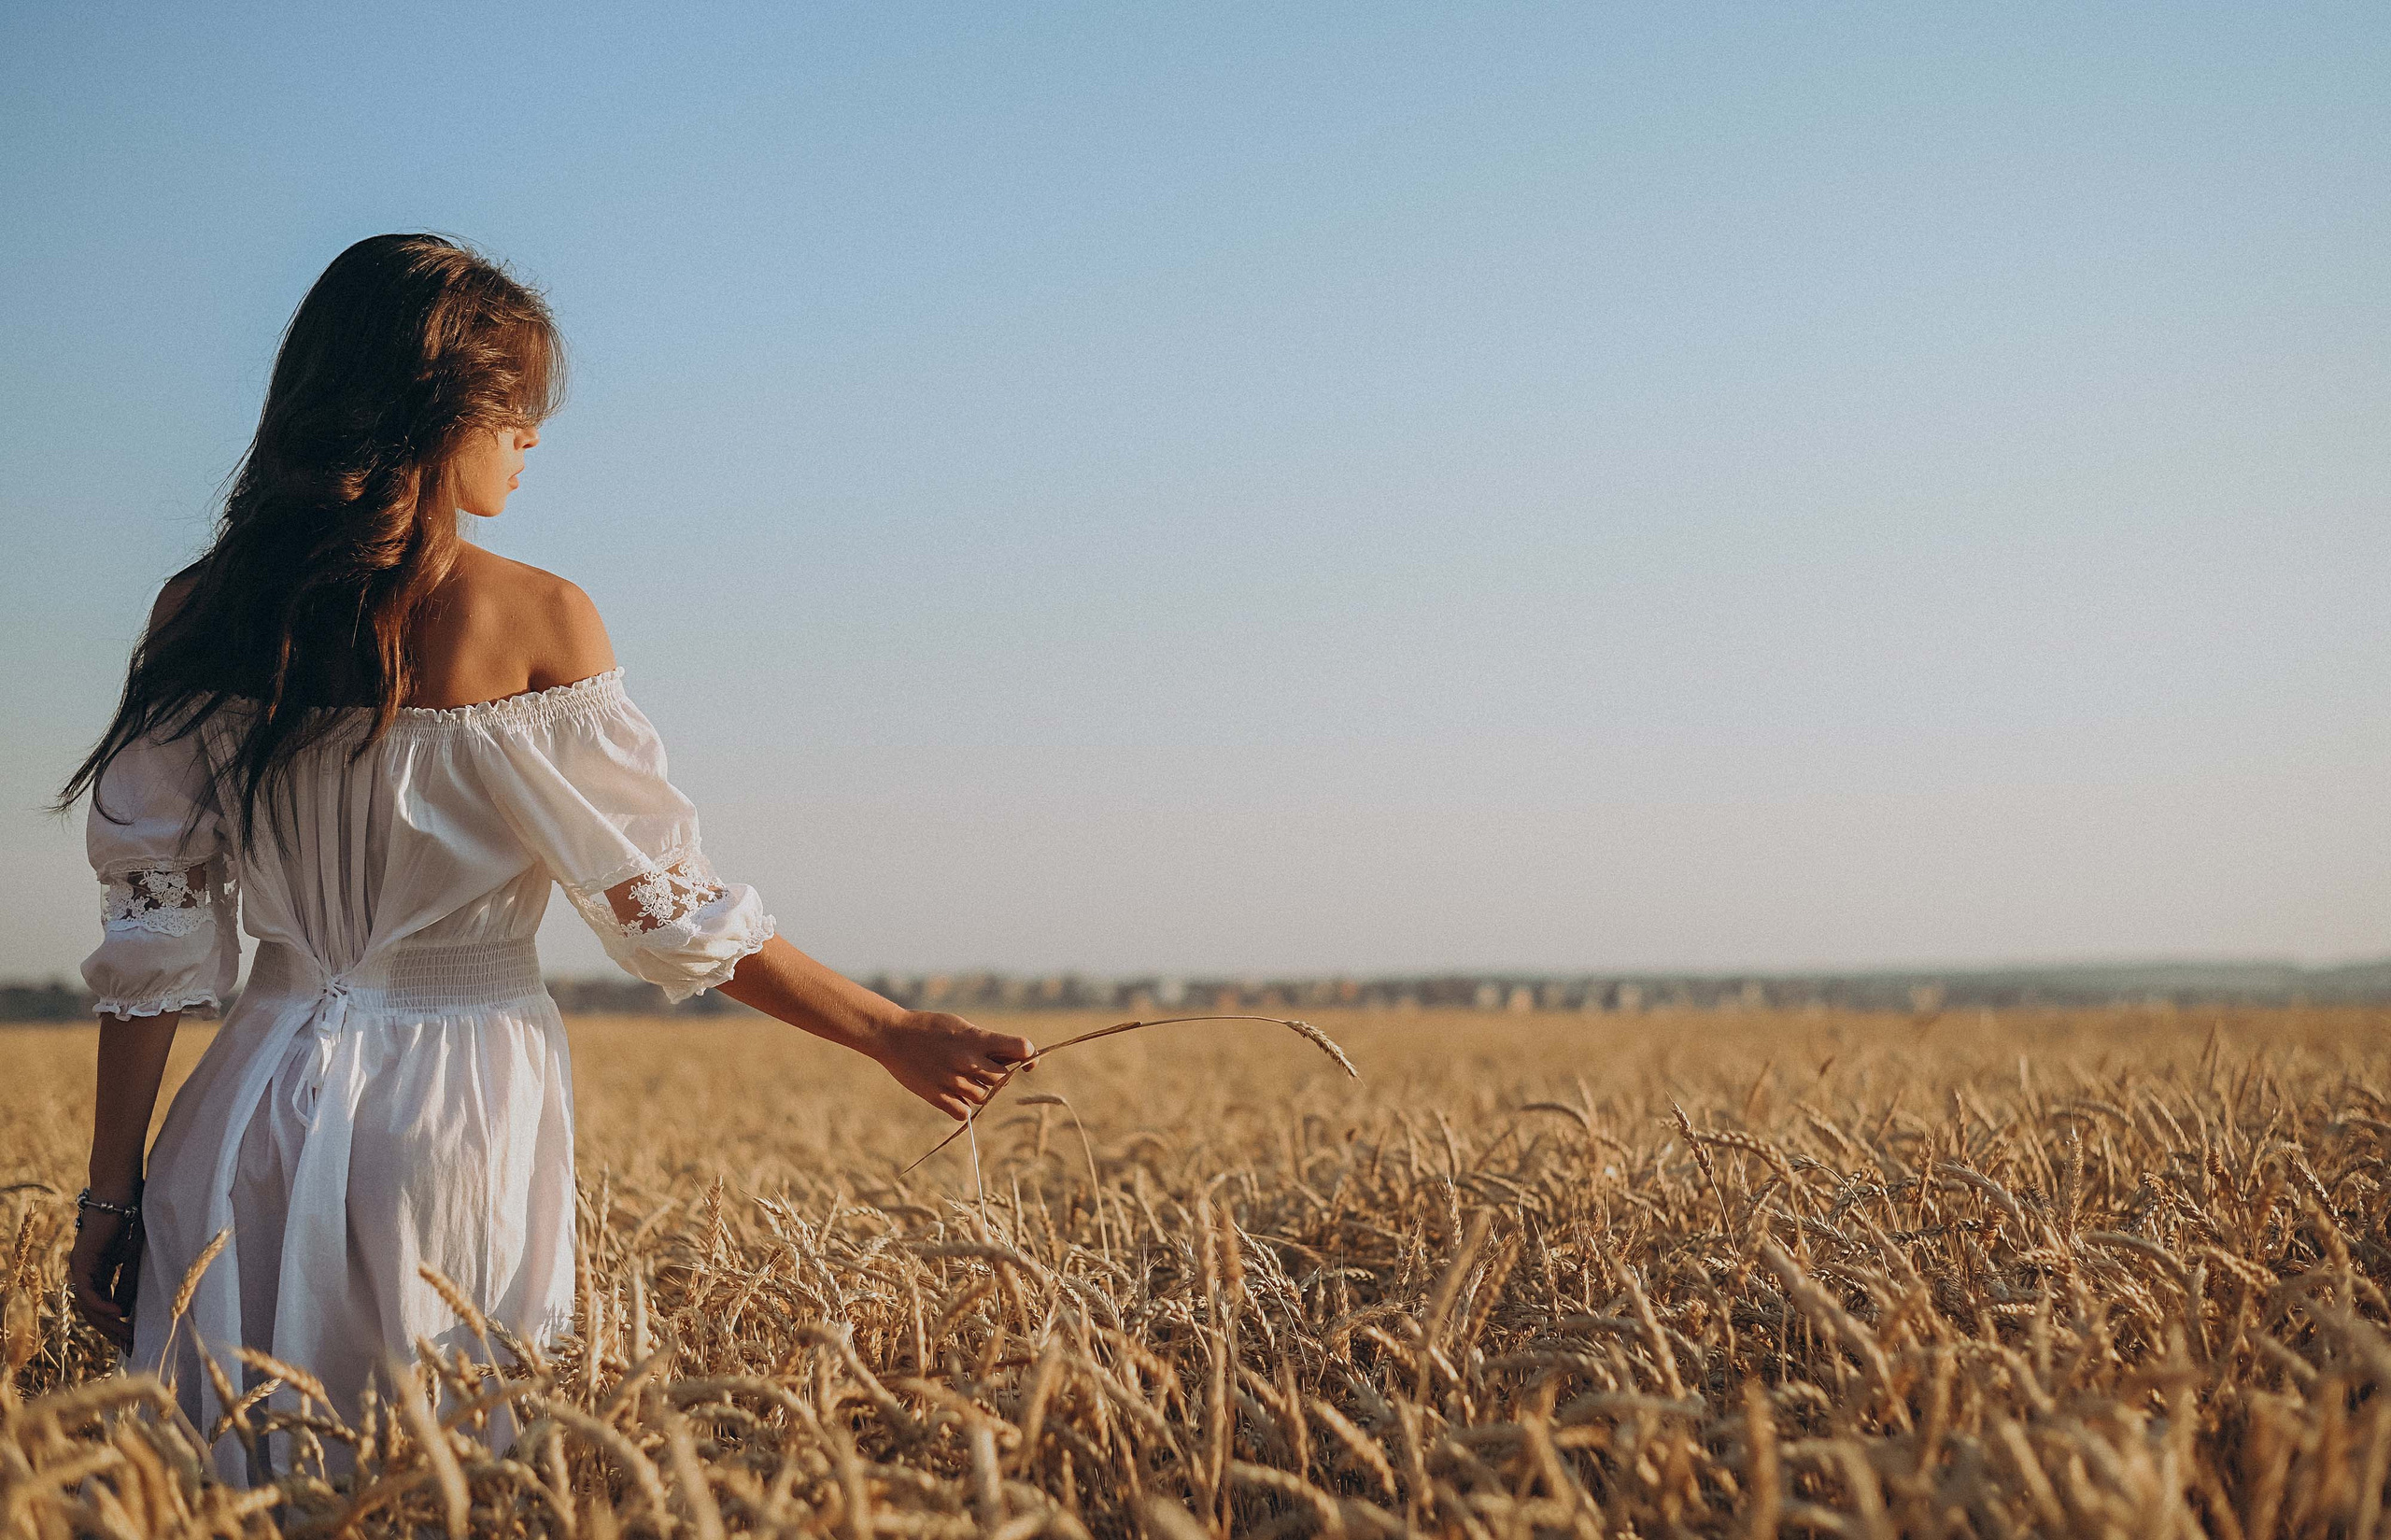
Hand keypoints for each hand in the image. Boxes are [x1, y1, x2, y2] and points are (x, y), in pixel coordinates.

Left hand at [68, 1208, 141, 1352]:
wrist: (122, 1194)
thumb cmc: (130, 1220)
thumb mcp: (133, 1259)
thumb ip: (127, 1283)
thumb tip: (125, 1312)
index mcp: (97, 1273)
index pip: (102, 1307)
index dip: (116, 1326)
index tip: (133, 1341)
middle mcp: (84, 1273)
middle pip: (92, 1312)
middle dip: (112, 1331)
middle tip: (130, 1345)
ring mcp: (80, 1268)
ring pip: (87, 1306)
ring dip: (107, 1322)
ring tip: (127, 1334)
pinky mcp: (82, 1261)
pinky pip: (87, 1291)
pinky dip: (102, 1304)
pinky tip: (119, 1313)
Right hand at [869, 1011, 1035, 1120]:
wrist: (892, 1035)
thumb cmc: (930, 1027)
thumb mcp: (961, 1026)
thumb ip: (986, 1042)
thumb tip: (1014, 1058)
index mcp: (977, 1039)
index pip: (1021, 1048)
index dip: (1029, 1055)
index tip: (1026, 1060)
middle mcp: (969, 1061)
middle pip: (1002, 1079)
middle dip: (997, 1075)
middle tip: (980, 1067)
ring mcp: (953, 1081)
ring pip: (983, 1097)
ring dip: (977, 1090)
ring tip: (958, 1076)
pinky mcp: (937, 1097)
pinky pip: (964, 1112)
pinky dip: (962, 1107)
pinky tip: (952, 1093)